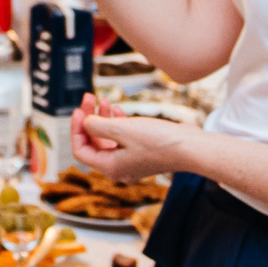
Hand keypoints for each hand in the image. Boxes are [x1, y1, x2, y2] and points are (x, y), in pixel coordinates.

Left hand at [71, 93, 194, 180]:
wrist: (190, 147)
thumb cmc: (158, 141)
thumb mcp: (121, 129)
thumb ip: (97, 126)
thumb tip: (85, 123)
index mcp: (110, 168)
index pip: (81, 150)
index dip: (76, 129)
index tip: (79, 110)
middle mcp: (118, 168)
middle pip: (94, 143)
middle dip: (89, 120)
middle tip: (89, 98)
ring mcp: (131, 162)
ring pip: (108, 139)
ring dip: (103, 119)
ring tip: (105, 100)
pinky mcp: (142, 153)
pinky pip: (121, 139)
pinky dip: (117, 124)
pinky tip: (118, 110)